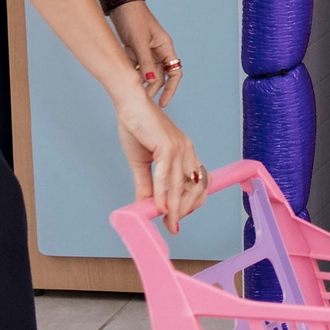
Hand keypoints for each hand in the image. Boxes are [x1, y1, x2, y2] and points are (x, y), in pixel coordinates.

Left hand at [110, 0, 183, 108]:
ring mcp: (147, 52)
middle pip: (159, 76)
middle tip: (140, 100)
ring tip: (130, 92)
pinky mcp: (135, 51)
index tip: (163, 102)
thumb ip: (145, 61)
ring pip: (146, 73)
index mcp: (165, 48)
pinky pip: (136, 67)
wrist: (120, 4)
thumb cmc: (133, 17)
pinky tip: (124, 79)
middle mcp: (158, 51)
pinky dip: (131, 73)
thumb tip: (150, 81)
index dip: (171, 89)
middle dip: (151, 89)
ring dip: (140, 82)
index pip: (175, 73)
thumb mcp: (139, 41)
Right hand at [115, 86, 204, 231]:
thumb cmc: (137, 128)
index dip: (193, 203)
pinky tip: (158, 207)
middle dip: (185, 209)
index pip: (199, 183)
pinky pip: (166, 177)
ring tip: (168, 222)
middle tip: (172, 225)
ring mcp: (180, 148)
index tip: (179, 218)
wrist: (129, 104)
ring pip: (181, 186)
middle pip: (196, 188)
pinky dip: (163, 194)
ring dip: (175, 208)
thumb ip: (146, 185)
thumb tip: (146, 206)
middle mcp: (187, 151)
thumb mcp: (142, 162)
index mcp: (185, 153)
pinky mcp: (168, 146)